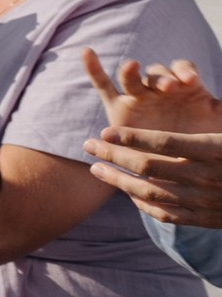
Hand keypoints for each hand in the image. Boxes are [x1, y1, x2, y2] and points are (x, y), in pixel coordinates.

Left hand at [82, 49, 221, 226]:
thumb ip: (216, 108)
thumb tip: (187, 76)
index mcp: (216, 151)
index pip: (165, 143)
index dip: (132, 137)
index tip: (104, 130)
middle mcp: (209, 178)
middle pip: (150, 168)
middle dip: (114, 155)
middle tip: (87, 144)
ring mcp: (207, 203)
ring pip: (152, 194)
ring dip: (119, 181)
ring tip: (96, 168)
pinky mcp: (206, 220)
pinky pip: (167, 215)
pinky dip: (143, 204)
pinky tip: (126, 192)